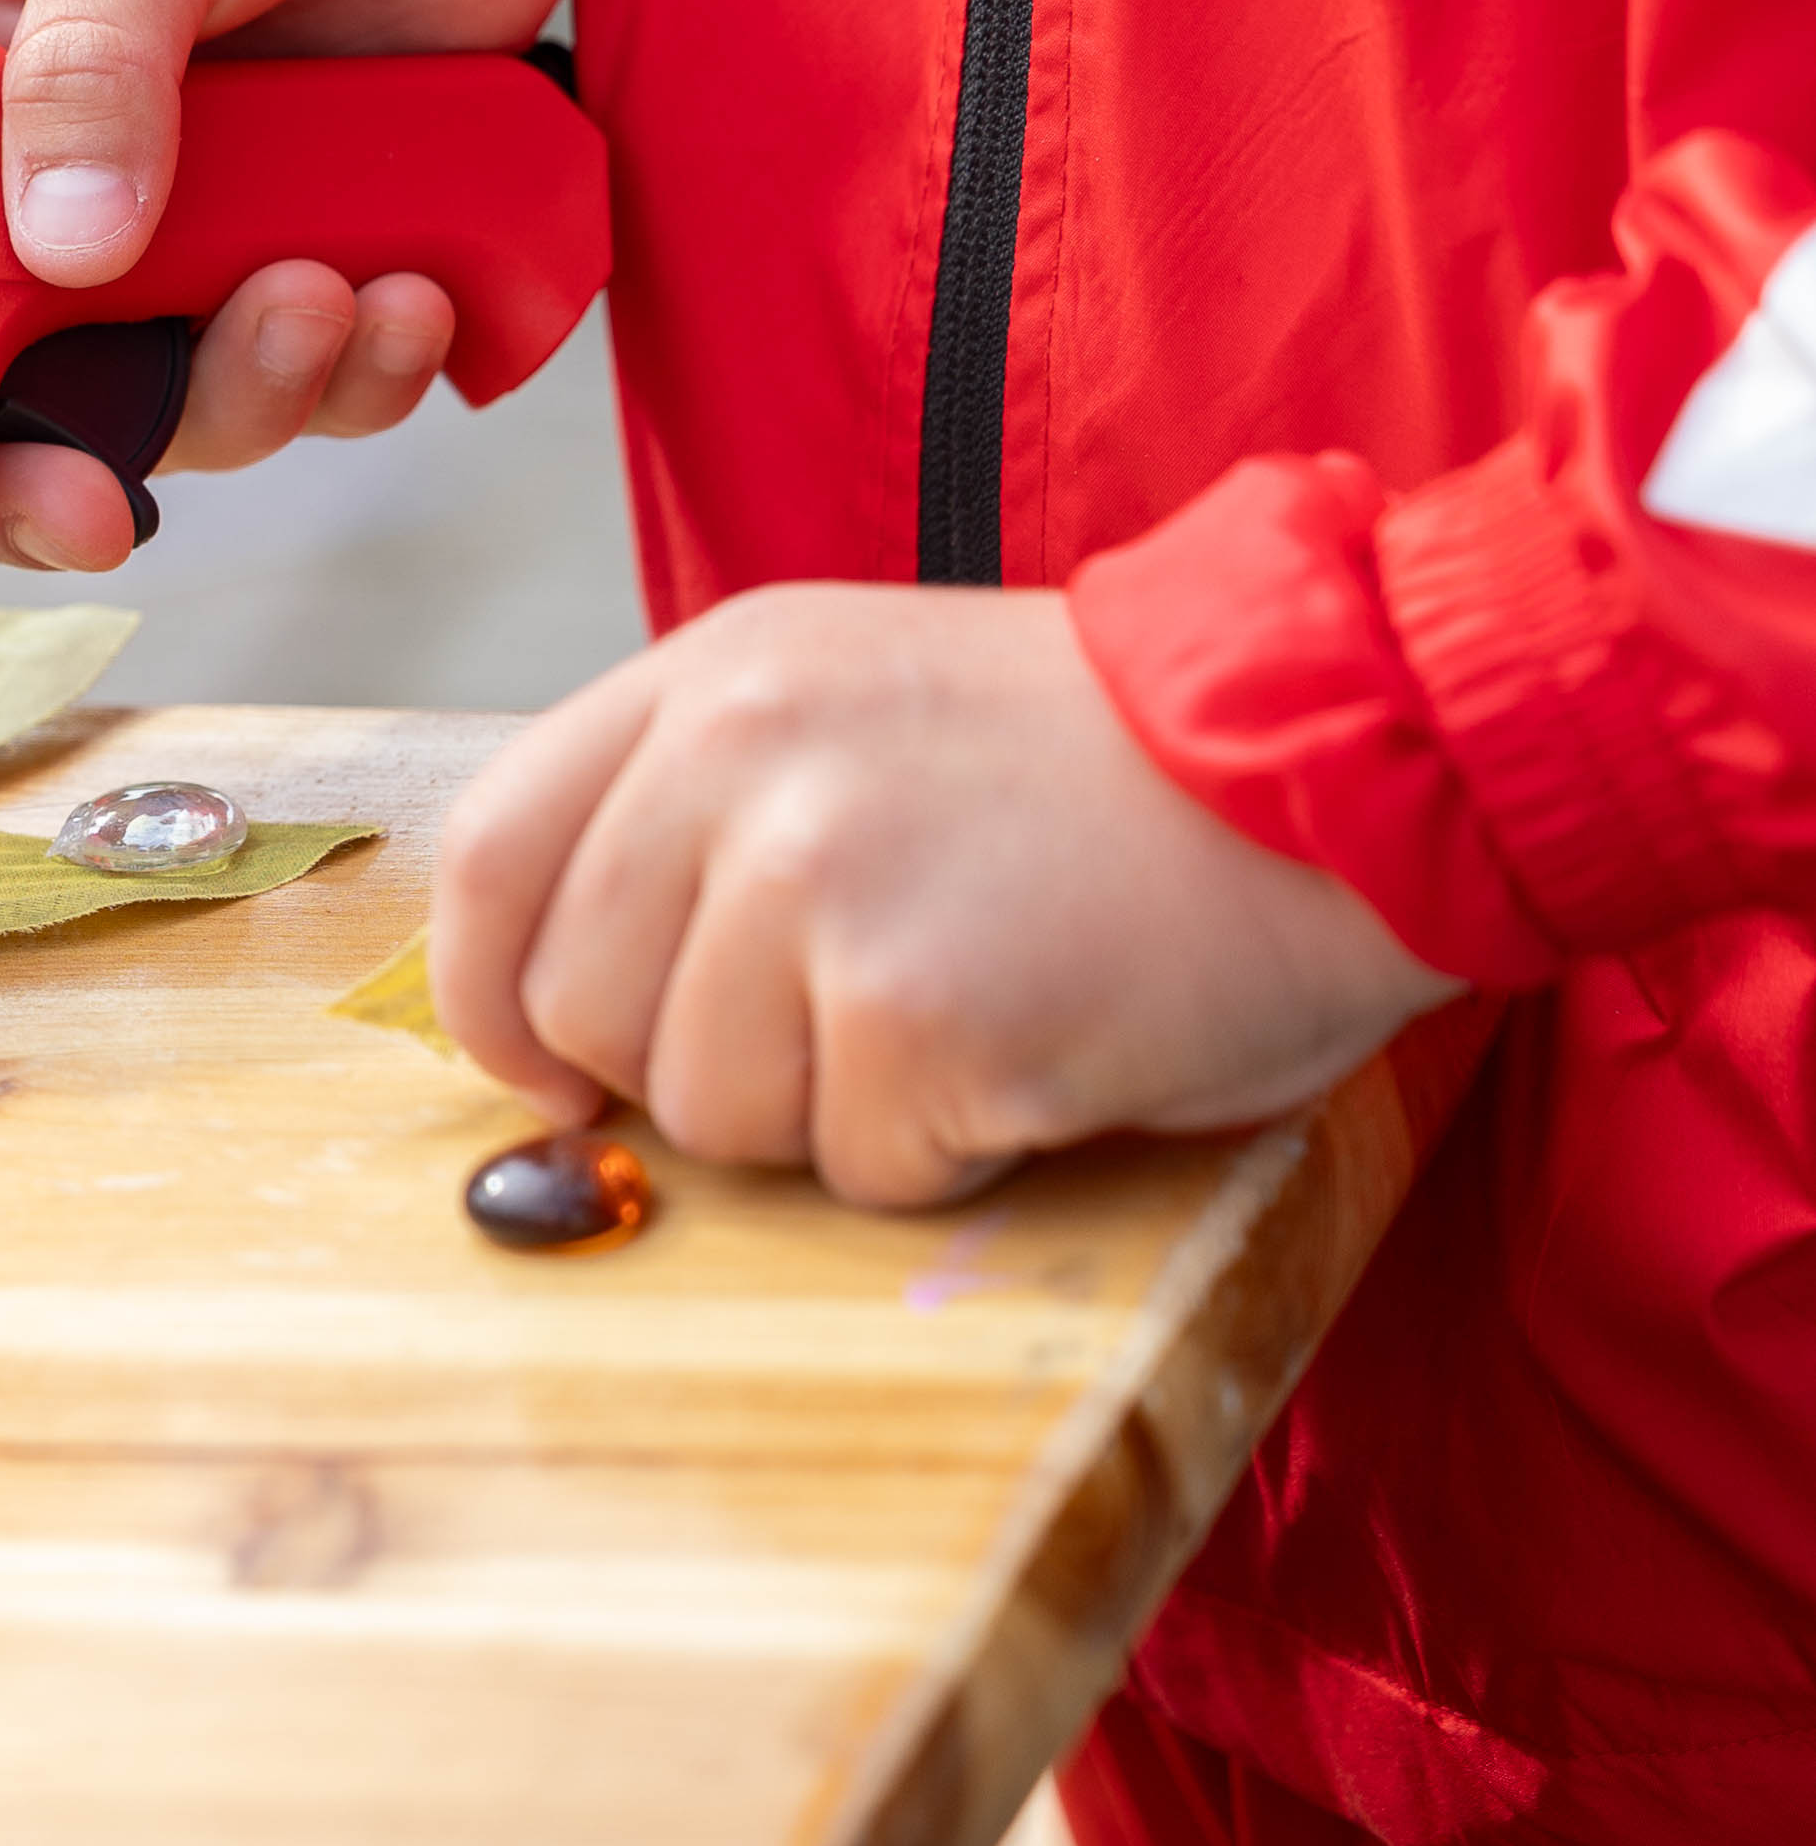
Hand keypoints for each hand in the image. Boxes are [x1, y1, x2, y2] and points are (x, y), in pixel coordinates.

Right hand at [0, 0, 566, 570]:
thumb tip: (70, 241)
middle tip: (142, 474)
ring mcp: (206, 213)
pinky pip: (344, 361)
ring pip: (215, 395)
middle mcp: (61, 180)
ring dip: (272, 386)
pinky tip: (415, 289)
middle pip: (53, 394)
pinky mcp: (337, 219)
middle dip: (117, 444)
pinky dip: (381, 359)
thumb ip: (95, 62)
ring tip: (333, 297)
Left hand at [428, 586, 1460, 1207]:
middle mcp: (737, 759)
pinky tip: (1041, 1047)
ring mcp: (818, 878)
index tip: (549, 1075)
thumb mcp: (860, 714)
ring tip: (972, 1008)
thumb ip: (700, 822)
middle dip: (697, 1070)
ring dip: (833, 1116)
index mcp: (709, 677)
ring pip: (709, 1114)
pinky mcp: (918, 1008)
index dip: (496, 1004)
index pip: (488, 866)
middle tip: (857, 1021)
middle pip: (584, 1014)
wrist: (1358, 749)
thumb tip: (560, 1025)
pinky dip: (948, 1154)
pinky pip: (858, 1167)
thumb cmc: (1111, 769)